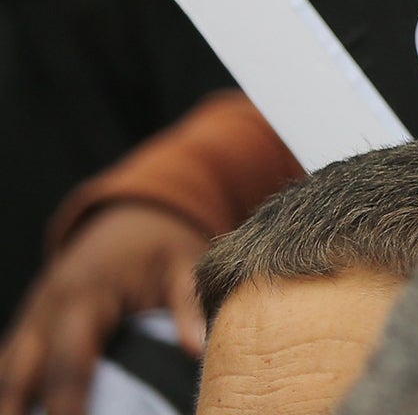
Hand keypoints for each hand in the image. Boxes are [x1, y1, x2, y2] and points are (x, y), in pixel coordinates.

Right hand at [0, 204, 206, 414]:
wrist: (131, 222)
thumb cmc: (159, 248)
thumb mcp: (182, 263)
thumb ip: (188, 303)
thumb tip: (197, 348)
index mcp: (82, 297)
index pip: (69, 361)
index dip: (69, 402)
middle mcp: (45, 311)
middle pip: (20, 376)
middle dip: (24, 412)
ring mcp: (30, 321)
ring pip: (6, 375)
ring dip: (12, 406)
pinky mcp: (28, 331)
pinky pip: (10, 369)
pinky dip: (14, 395)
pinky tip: (26, 412)